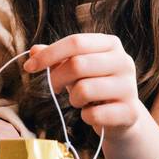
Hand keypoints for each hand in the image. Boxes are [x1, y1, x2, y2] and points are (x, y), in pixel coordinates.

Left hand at [24, 34, 147, 135]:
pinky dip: (86, 117)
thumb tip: (33, 50)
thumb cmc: (95, 85)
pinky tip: (91, 115)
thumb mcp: (76, 68)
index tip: (29, 67)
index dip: (49, 54)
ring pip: (84, 90)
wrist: (122, 117)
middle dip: (57, 79)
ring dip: (73, 99)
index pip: (76, 42)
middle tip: (54, 88)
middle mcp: (124, 61)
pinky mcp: (129, 112)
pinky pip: (94, 114)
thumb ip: (56, 57)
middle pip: (78, 64)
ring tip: (79, 101)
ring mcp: (129, 87)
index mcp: (111, 44)